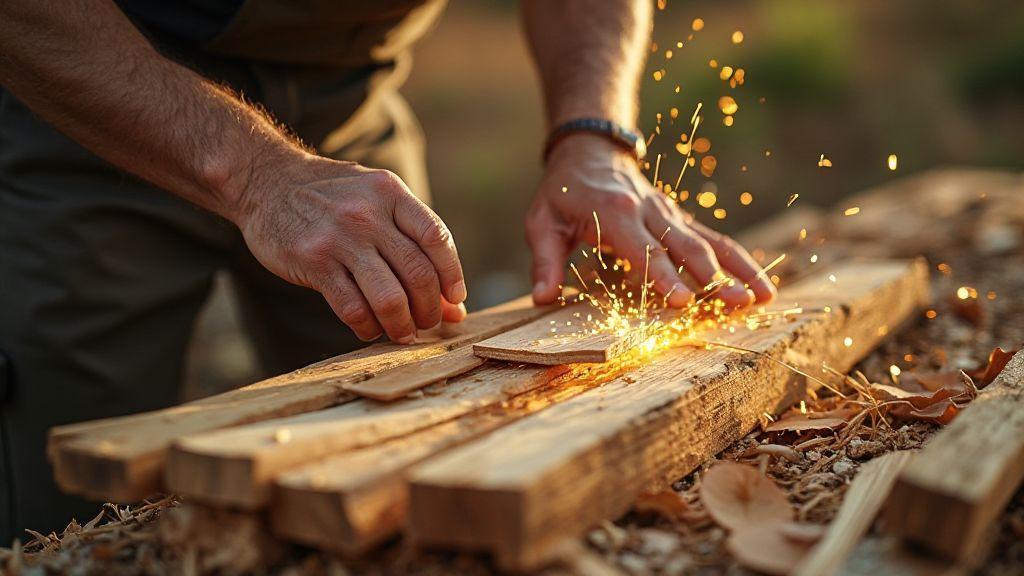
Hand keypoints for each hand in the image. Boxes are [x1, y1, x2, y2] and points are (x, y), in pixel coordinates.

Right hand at [230, 152, 466, 342]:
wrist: (265, 181)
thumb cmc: (331, 197)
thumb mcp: (374, 198)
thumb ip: (412, 240)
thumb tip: (455, 304)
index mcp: (391, 193)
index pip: (436, 238)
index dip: (452, 275)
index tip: (454, 299)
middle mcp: (368, 214)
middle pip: (418, 274)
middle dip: (429, 309)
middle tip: (427, 323)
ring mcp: (340, 238)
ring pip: (389, 297)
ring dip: (402, 325)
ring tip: (403, 333)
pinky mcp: (314, 262)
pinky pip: (353, 308)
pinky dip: (368, 327)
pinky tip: (370, 330)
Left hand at [526, 133, 775, 308]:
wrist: (590, 151)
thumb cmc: (563, 192)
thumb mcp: (542, 222)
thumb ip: (545, 260)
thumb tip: (543, 298)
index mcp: (614, 212)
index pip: (642, 249)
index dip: (662, 276)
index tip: (682, 300)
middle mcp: (649, 211)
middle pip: (685, 247)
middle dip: (712, 277)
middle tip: (734, 303)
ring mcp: (670, 215)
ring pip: (711, 242)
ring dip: (738, 271)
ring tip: (762, 298)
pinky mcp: (682, 220)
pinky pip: (716, 240)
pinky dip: (741, 263)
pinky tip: (762, 288)